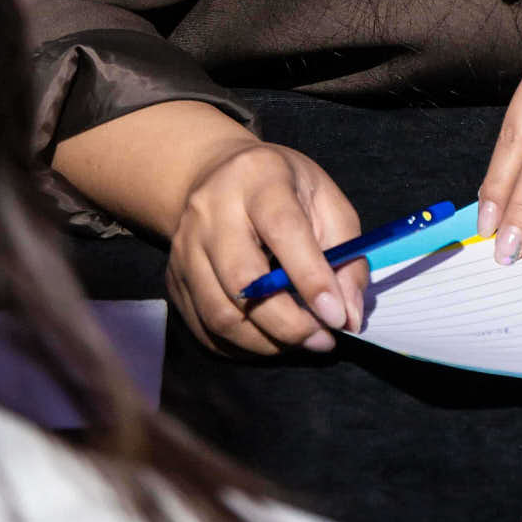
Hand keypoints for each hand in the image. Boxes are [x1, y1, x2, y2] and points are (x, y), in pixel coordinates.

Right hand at [166, 138, 366, 355]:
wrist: (220, 176)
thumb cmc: (284, 188)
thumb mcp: (326, 201)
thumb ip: (347, 254)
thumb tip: (348, 315)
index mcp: (259, 178)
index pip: (283, 230)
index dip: (311, 278)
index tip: (337, 317)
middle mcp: (212, 211)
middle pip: (242, 282)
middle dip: (288, 323)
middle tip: (323, 339)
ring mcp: (185, 247)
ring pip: (219, 314)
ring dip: (266, 341)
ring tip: (301, 341)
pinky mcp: (173, 279)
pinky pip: (204, 329)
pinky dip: (242, 346)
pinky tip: (270, 339)